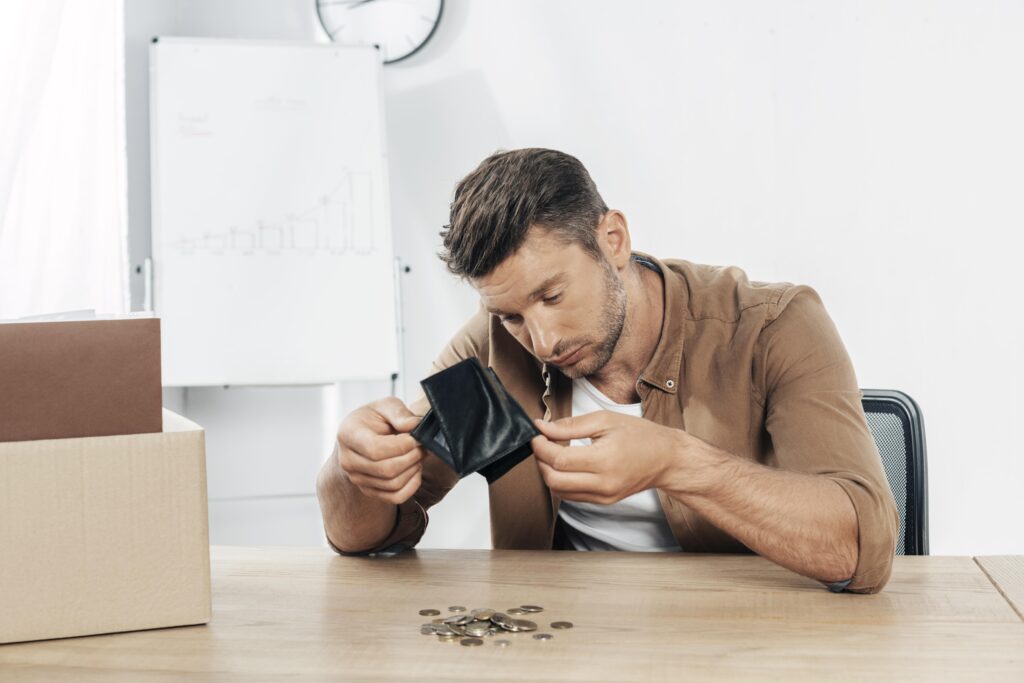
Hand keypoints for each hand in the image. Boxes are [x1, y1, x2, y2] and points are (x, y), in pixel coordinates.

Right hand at [336, 397, 424, 504]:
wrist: (364, 436)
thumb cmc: (375, 419)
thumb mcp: (386, 406)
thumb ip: (400, 413)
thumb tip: (414, 425)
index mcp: (348, 434)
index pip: (375, 449)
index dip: (401, 446)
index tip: (415, 438)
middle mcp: (347, 460)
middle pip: (386, 469)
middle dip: (412, 458)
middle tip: (422, 446)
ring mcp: (356, 478)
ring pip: (393, 484)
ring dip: (413, 470)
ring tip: (418, 455)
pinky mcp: (368, 490)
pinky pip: (396, 497)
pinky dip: (412, 486)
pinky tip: (415, 470)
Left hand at [531, 411, 685, 503]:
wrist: (666, 459)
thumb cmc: (640, 435)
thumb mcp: (605, 420)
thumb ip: (571, 425)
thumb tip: (542, 427)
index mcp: (604, 460)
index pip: (559, 460)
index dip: (541, 447)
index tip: (537, 434)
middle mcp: (603, 483)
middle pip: (554, 481)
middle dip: (540, 461)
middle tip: (542, 444)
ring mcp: (603, 496)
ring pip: (559, 491)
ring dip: (549, 472)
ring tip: (554, 452)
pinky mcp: (603, 502)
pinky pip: (572, 496)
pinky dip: (561, 481)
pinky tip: (566, 465)